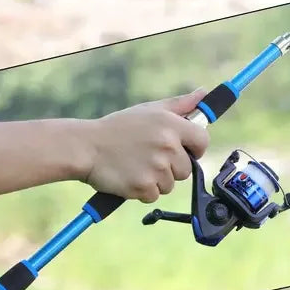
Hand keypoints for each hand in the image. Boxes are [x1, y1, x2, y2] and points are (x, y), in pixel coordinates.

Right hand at [80, 89, 209, 202]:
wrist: (85, 147)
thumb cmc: (118, 128)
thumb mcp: (150, 110)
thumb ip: (181, 104)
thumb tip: (203, 94)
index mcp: (172, 125)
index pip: (203, 141)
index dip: (195, 147)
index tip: (185, 150)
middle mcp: (168, 146)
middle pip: (186, 168)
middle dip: (171, 167)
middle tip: (149, 156)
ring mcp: (157, 168)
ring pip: (170, 184)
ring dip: (156, 180)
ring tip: (137, 165)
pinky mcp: (144, 187)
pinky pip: (154, 195)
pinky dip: (143, 191)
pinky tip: (130, 176)